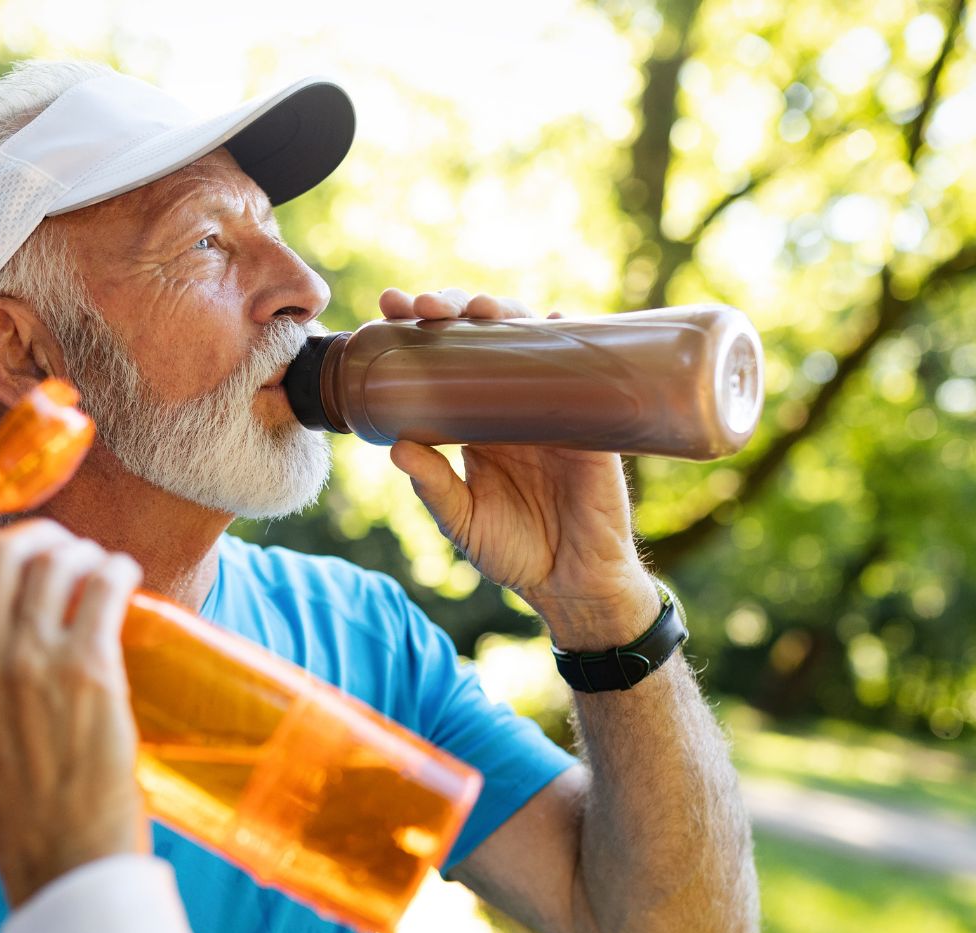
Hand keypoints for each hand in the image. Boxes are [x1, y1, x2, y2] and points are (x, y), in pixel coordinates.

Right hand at [0, 456, 147, 906]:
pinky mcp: (87, 671)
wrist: (62, 859)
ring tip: (98, 573)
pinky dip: (116, 570)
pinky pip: (103, 584)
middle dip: (36, 535)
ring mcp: (30, 664)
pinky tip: (121, 579)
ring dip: (84, 553)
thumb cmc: (21, 794)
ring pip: (56, 561)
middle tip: (60, 550)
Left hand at [377, 288, 659, 647]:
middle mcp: (512, 404)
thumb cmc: (516, 551)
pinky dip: (569, 338)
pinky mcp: (588, 421)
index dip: (418, 330)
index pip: (442, 362)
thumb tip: (398, 447)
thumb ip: (434, 486)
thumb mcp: (462, 520)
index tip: (388, 309)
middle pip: (481, 336)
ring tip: (476, 308)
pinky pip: (582, 371)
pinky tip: (553, 318)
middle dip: (451, 308)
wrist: (572, 583)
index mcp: (476, 422)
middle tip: (421, 306)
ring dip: (502, 311)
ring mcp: (551, 406)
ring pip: (526, 340)